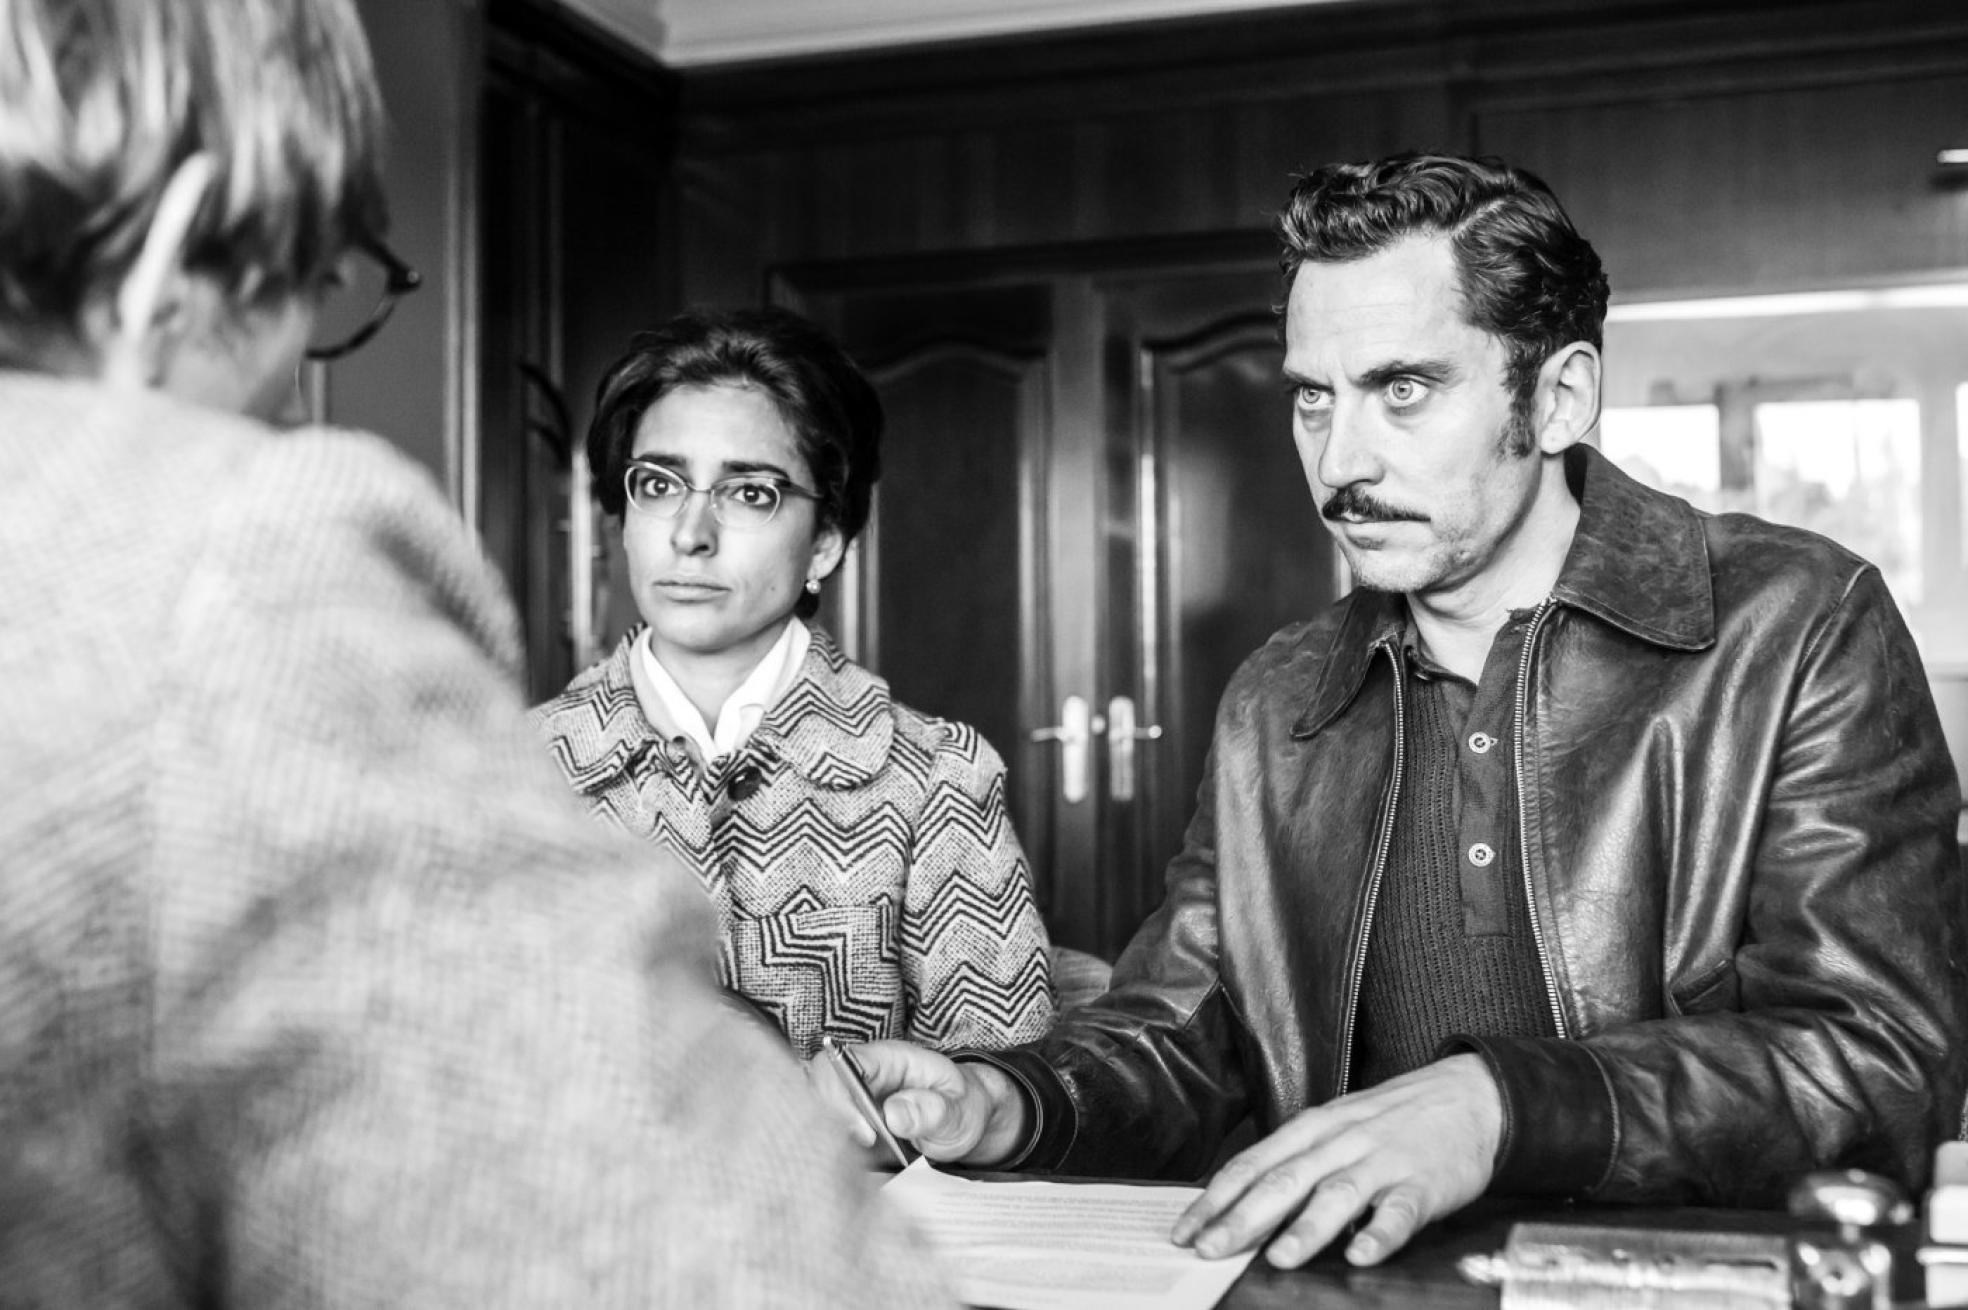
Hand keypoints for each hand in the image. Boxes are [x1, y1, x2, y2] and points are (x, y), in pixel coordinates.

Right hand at [829, 1040, 1032, 1166]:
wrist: (963, 1122)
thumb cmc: (962, 1108)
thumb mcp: (960, 1111)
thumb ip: (933, 1111)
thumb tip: (894, 1113)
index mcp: (888, 1060)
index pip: (842, 1064)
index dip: (841, 1097)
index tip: (866, 1137)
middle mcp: (861, 1076)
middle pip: (815, 1089)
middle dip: (828, 1127)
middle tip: (860, 1159)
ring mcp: (850, 1100)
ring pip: (813, 1115)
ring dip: (830, 1145)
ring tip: (862, 1167)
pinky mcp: (847, 1126)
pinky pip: (825, 1137)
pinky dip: (834, 1157)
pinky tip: (858, 1173)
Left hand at [1170, 1054, 1501, 1268]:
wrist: (1468, 1096)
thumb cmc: (1391, 1119)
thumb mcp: (1336, 1127)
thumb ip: (1297, 1162)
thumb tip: (1245, 1206)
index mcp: (1313, 1128)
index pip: (1253, 1164)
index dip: (1216, 1198)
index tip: (1185, 1229)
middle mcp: (1341, 1142)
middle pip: (1284, 1180)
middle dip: (1242, 1218)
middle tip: (1209, 1250)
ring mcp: (1382, 1162)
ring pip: (1338, 1195)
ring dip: (1307, 1228)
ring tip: (1279, 1257)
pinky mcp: (1423, 1184)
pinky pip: (1399, 1211)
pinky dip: (1379, 1233)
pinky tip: (1361, 1255)